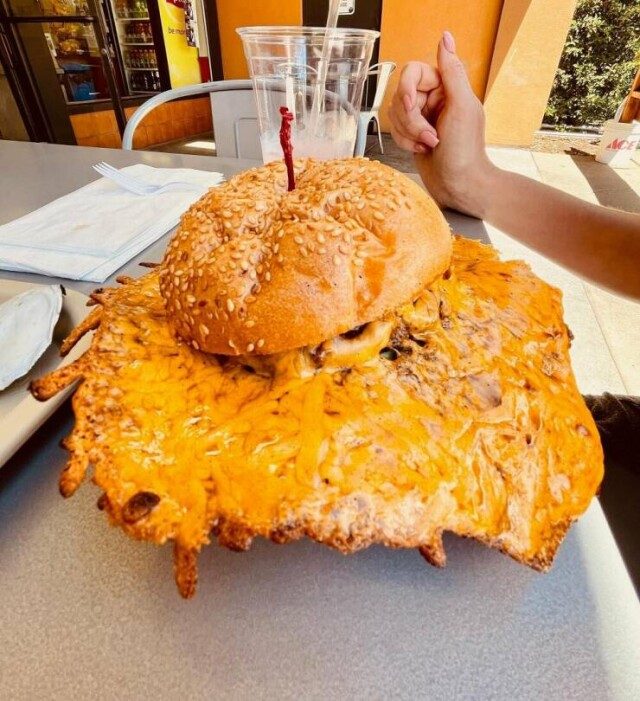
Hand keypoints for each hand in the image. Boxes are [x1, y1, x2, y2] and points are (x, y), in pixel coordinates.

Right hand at [388, 31, 493, 216]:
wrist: (460, 186)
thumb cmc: (465, 150)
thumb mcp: (462, 106)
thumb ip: (452, 71)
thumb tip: (445, 37)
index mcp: (447, 86)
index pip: (413, 72)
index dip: (407, 88)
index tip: (411, 105)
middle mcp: (433, 99)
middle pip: (401, 95)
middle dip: (411, 119)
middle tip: (430, 136)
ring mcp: (422, 118)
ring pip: (395, 114)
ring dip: (408, 133)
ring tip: (429, 145)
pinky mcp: (413, 135)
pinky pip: (395, 131)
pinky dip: (405, 142)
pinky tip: (422, 150)